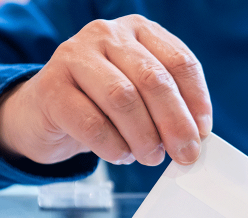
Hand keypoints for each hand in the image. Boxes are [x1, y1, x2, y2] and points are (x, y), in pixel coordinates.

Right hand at [0, 14, 211, 165]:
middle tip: (184, 154)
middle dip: (175, 123)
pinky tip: (120, 155)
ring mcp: (74, 56)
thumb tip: (194, 137)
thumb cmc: (101, 105)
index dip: (197, 100)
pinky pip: (91, 123)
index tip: (202, 132)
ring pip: (123, 98)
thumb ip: (167, 106)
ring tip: (150, 157)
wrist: (45, 112)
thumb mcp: (140, 96)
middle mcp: (107, 34)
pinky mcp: (50, 87)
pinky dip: (113, 147)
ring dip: (144, 137)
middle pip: (154, 79)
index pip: (180, 61)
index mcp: (138, 30)